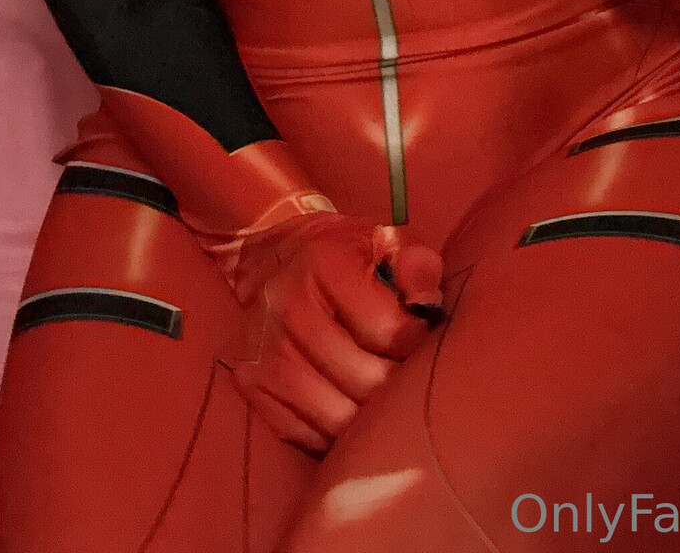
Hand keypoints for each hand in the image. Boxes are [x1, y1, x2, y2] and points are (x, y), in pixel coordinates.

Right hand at [226, 212, 443, 456]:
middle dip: (395, 384)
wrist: (278, 260)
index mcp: (324, 264)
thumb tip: (426, 304)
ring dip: (366, 415)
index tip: (415, 334)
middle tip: (402, 372)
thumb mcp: (387, 245)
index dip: (414, 340)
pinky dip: (335, 432)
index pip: (389, 330)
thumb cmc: (348, 260)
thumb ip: (416, 266)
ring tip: (377, 393)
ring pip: (337, 417)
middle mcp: (287, 307)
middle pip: (366, 380)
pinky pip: (308, 434)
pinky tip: (347, 404)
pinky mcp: (252, 384)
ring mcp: (265, 350)